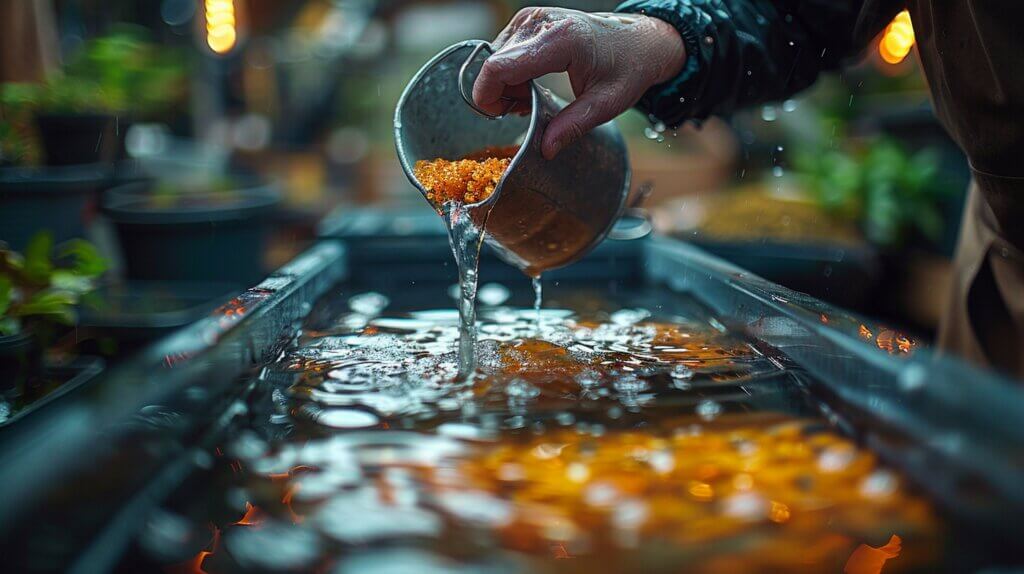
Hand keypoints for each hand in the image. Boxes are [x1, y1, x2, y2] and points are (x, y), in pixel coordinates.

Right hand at [473, 7, 685, 158]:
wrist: (641, 41)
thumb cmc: (628, 68)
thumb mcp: (605, 104)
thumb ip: (572, 126)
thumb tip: (545, 149)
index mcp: (561, 40)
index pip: (500, 66)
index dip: (488, 96)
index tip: (499, 115)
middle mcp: (541, 22)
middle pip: (495, 64)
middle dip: (502, 94)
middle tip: (529, 109)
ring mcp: (533, 18)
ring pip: (496, 58)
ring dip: (507, 84)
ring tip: (533, 97)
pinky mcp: (530, 19)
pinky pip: (504, 50)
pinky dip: (511, 72)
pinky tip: (532, 83)